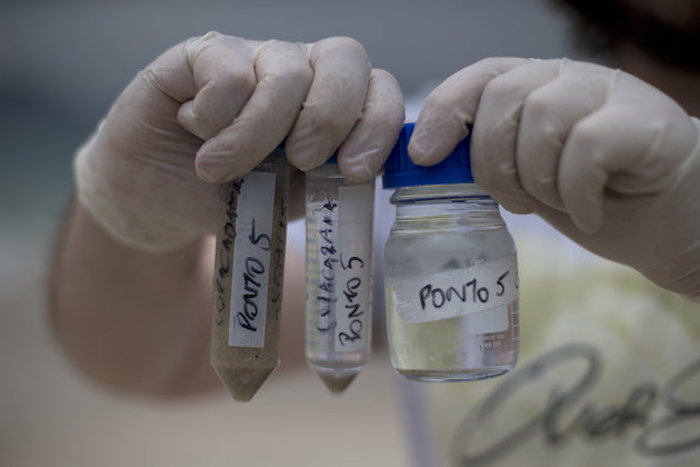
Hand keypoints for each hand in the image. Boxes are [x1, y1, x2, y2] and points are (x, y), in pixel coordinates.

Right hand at [75, 32, 403, 251]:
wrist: (159, 198)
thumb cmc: (232, 197)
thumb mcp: (290, 200)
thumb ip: (328, 182)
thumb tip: (360, 171)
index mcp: (332, 107)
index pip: (380, 91)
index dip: (381, 125)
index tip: (357, 172)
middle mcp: (301, 71)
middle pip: (346, 58)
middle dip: (329, 118)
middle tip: (301, 161)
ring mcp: (255, 56)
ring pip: (286, 71)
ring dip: (256, 134)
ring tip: (220, 169)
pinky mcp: (205, 53)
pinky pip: (230, 74)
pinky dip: (215, 117)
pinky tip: (197, 131)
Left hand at [409, 57, 699, 298]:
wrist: (671, 222)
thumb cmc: (594, 198)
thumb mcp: (529, 181)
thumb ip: (491, 162)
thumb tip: (429, 162)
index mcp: (539, 88)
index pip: (481, 77)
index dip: (446, 110)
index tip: (422, 156)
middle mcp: (572, 80)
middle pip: (504, 98)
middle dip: (493, 161)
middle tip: (515, 201)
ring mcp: (612, 96)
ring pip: (542, 119)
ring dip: (537, 180)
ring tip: (557, 206)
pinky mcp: (646, 124)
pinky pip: (587, 148)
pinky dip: (575, 193)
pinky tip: (586, 214)